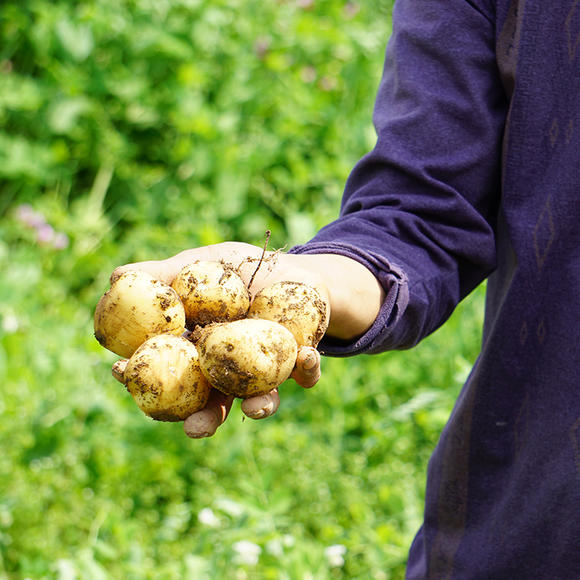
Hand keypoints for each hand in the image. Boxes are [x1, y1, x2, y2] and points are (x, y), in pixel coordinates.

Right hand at [110, 242, 326, 436]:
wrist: (295, 268)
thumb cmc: (243, 268)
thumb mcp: (204, 263)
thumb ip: (165, 274)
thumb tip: (116, 277)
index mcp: (202, 350)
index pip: (167, 370)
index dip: (143, 376)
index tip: (122, 373)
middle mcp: (230, 370)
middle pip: (210, 403)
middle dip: (202, 420)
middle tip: (195, 429)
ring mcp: (265, 372)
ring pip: (258, 399)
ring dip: (260, 407)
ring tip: (260, 408)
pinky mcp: (299, 366)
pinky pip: (304, 375)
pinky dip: (306, 370)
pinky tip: (307, 356)